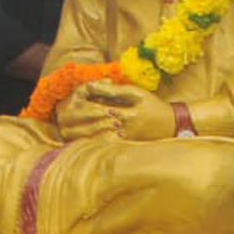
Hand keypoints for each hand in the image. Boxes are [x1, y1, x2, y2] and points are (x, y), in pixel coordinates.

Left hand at [56, 80, 173, 141]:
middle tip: (63, 111)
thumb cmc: (151, 105)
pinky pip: (96, 146)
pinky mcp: (119, 148)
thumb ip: (112, 90)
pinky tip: (76, 133)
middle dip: (73, 117)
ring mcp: (120, 142)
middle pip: (89, 126)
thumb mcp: (135, 93)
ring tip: (66, 121)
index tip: (75, 96)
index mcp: (126, 114)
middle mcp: (123, 131)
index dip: (81, 101)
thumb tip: (89, 85)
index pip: (94, 108)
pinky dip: (84, 139)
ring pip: (90, 138)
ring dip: (75, 129)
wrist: (170, 125)